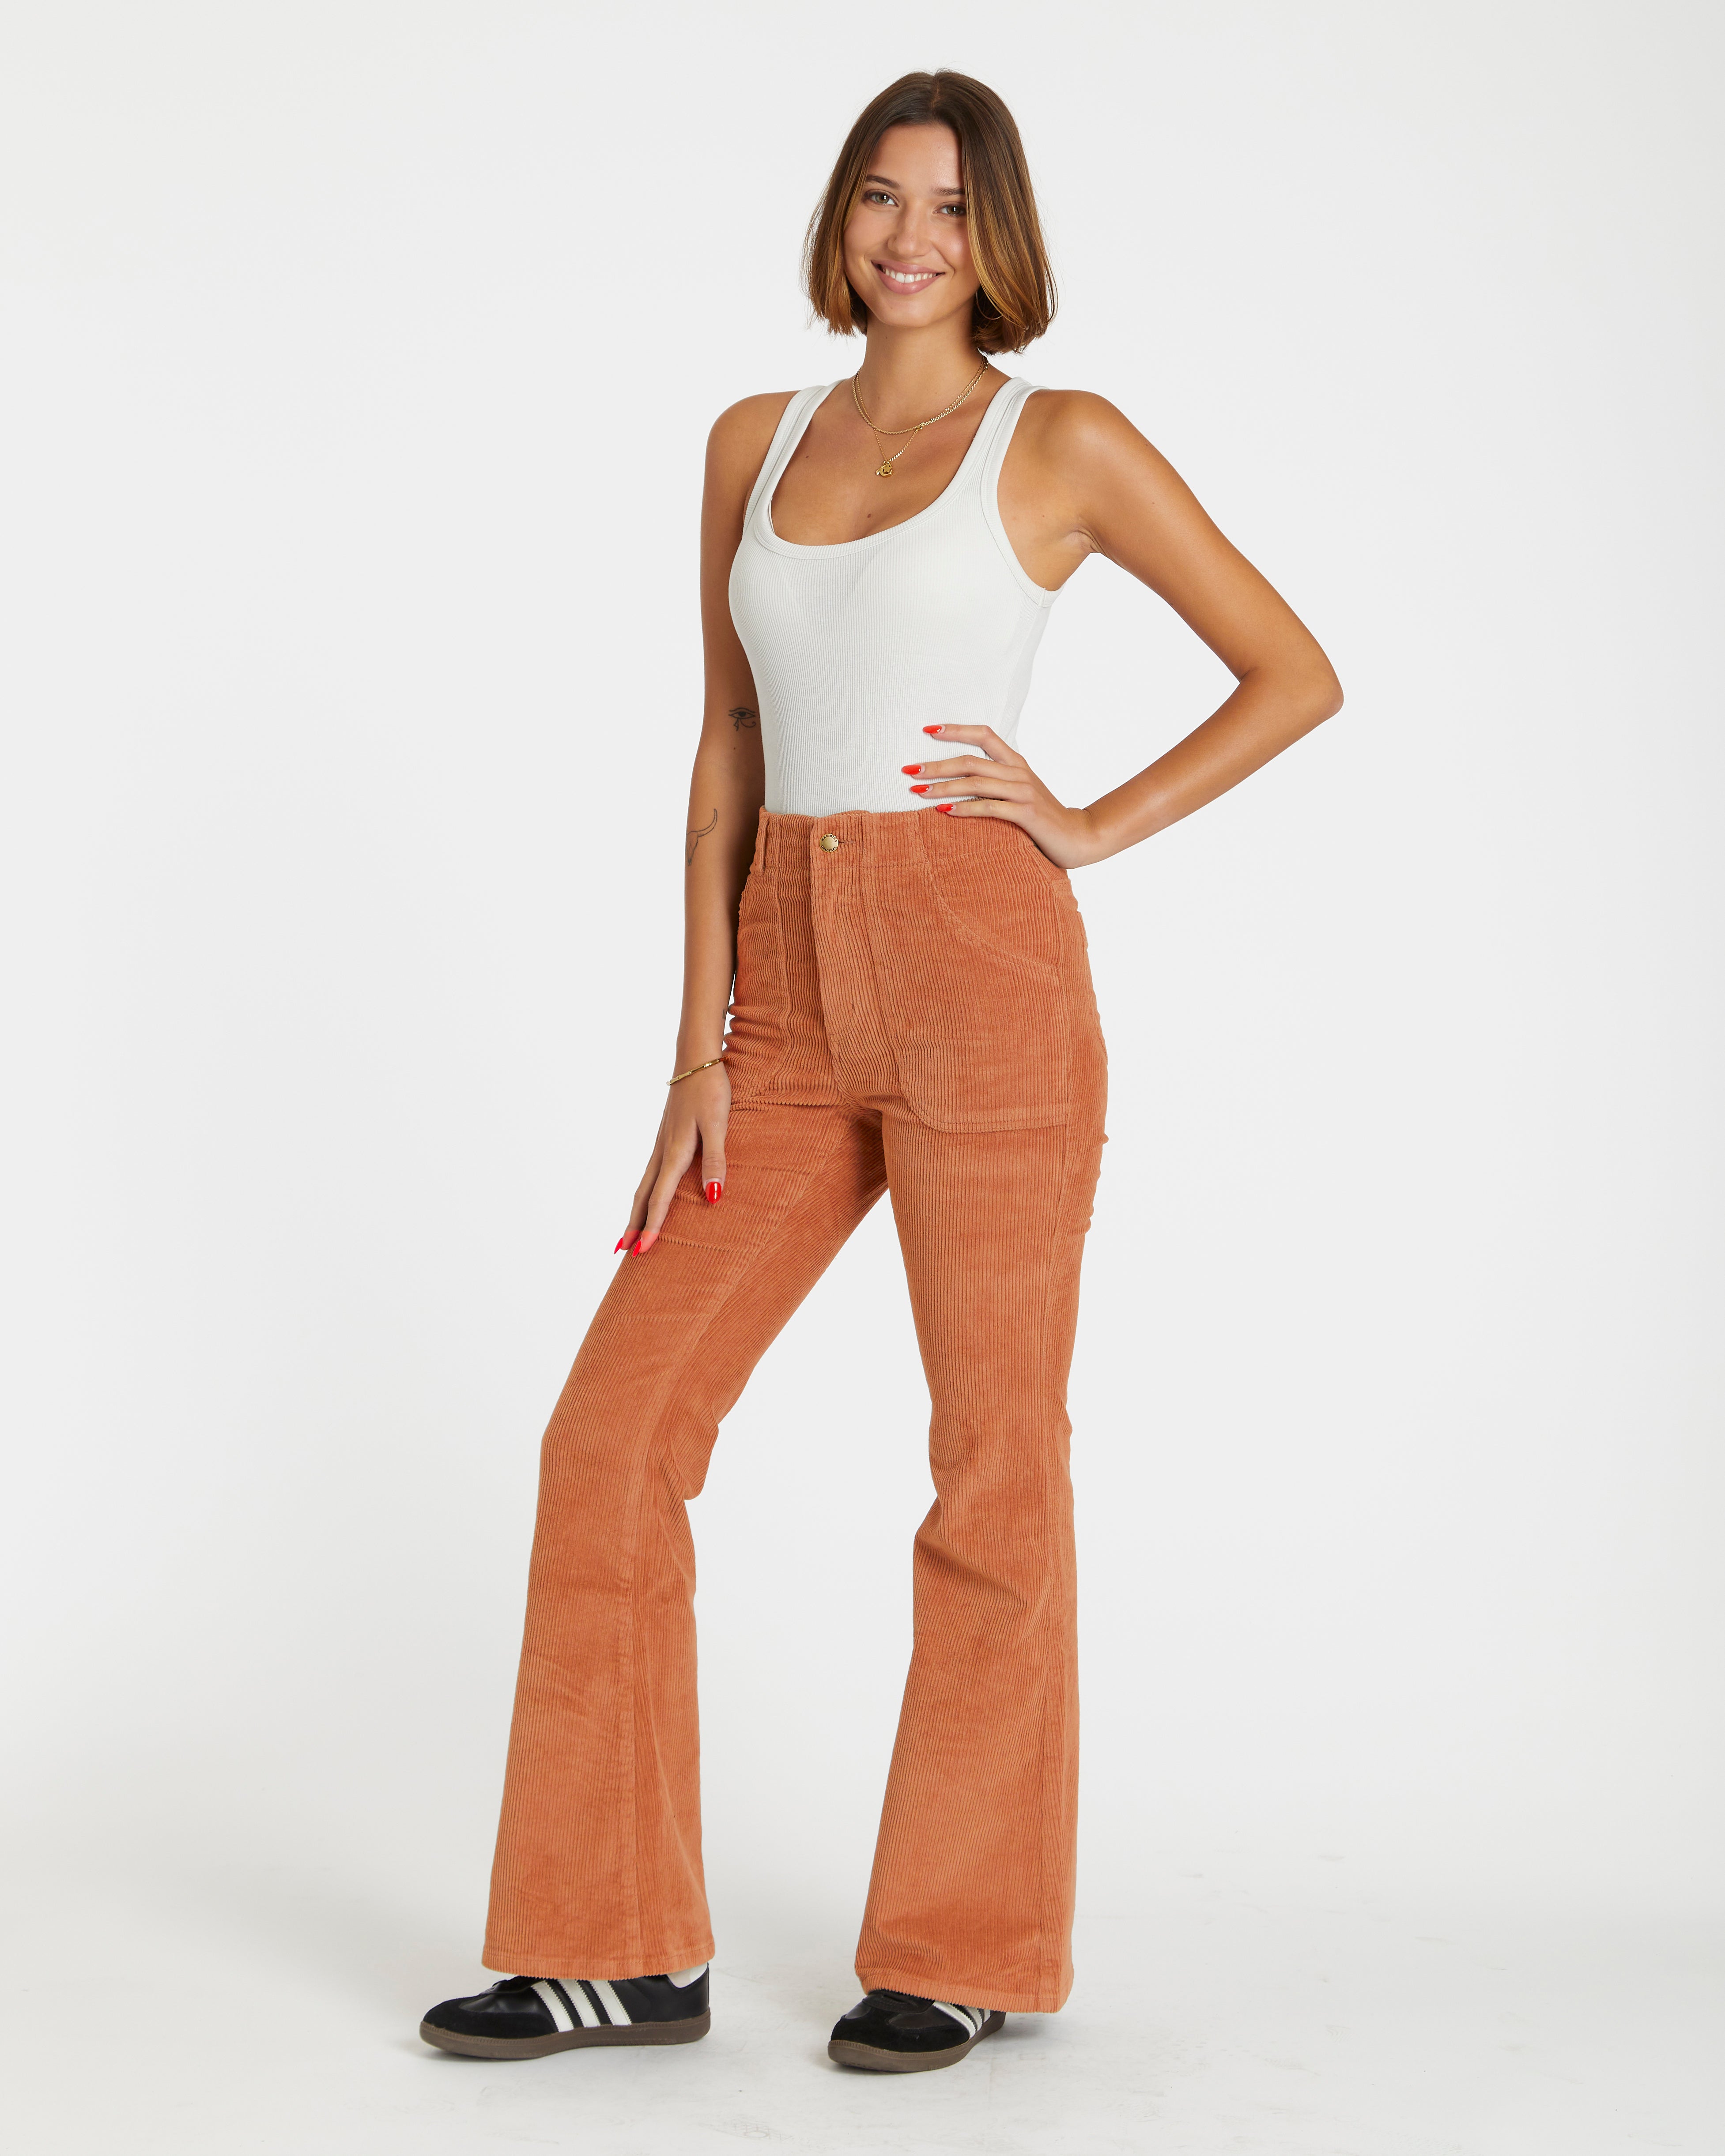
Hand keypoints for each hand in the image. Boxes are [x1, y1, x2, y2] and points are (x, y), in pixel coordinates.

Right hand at [616, 1060, 728, 1255]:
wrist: (697, 1057)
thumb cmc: (710, 1089)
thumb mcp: (718, 1125)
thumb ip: (715, 1161)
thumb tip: (713, 1197)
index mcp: (675, 1152)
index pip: (660, 1198)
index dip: (652, 1227)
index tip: (643, 1252)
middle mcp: (663, 1150)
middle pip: (642, 1195)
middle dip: (633, 1225)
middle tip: (622, 1252)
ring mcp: (661, 1143)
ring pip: (643, 1184)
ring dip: (635, 1210)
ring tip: (628, 1231)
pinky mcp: (666, 1135)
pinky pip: (651, 1171)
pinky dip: (645, 1191)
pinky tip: (649, 1195)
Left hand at [904, 725, 1112, 868]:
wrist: (1078, 836)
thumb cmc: (1043, 816)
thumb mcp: (1020, 791)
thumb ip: (997, 780)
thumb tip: (962, 777)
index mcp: (1016, 761)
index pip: (984, 735)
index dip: (956, 730)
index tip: (928, 730)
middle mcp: (1018, 772)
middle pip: (971, 761)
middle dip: (936, 765)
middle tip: (909, 771)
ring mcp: (1023, 792)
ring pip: (976, 783)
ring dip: (943, 787)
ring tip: (918, 791)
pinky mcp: (1026, 813)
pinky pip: (989, 808)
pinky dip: (965, 809)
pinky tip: (944, 811)